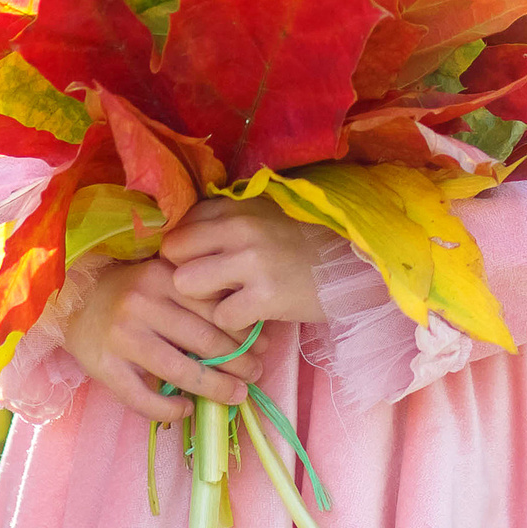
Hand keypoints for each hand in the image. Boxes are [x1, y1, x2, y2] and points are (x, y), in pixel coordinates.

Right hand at [65, 257, 262, 423]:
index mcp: (160, 277)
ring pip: (180, 371)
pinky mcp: (105, 367)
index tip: (262, 345)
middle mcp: (141, 304)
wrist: (70, 301)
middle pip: (203, 340)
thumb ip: (194, 294)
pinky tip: (188, 409)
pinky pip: (143, 399)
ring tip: (236, 395)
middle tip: (257, 373)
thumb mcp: (160, 277)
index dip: (243, 331)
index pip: (213, 308)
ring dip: (216, 388)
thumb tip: (248, 328)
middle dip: (238, 362)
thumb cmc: (126, 290)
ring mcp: (122, 338)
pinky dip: (170, 409)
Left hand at [159, 199, 330, 334]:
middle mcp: (240, 226)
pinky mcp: (266, 296)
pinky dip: (233, 322)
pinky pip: (221, 316)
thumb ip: (225, 221)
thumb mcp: (263, 216)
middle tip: (210, 285)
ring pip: (187, 283)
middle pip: (173, 252)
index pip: (180, 225)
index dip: (183, 249)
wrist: (353, 262)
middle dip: (185, 272)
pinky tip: (251, 315)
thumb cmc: (303, 242)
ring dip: (204, 298)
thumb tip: (178, 242)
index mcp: (237, 204)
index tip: (198, 263)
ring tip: (227, 299)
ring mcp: (252, 261)